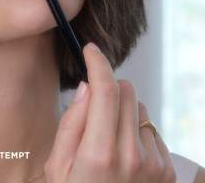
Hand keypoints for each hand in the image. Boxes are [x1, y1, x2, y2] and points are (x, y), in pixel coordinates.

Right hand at [44, 42, 175, 182]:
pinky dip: (135, 131)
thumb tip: (87, 87)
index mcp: (97, 153)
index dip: (98, 63)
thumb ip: (71, 123)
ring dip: (122, 111)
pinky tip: (123, 153)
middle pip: (125, 91)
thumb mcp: (57, 165)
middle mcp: (131, 156)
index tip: (90, 50)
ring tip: (107, 138)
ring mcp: (152, 164)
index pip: (105, 90)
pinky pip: (150, 128)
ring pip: (139, 107)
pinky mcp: (164, 171)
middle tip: (93, 108)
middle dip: (108, 87)